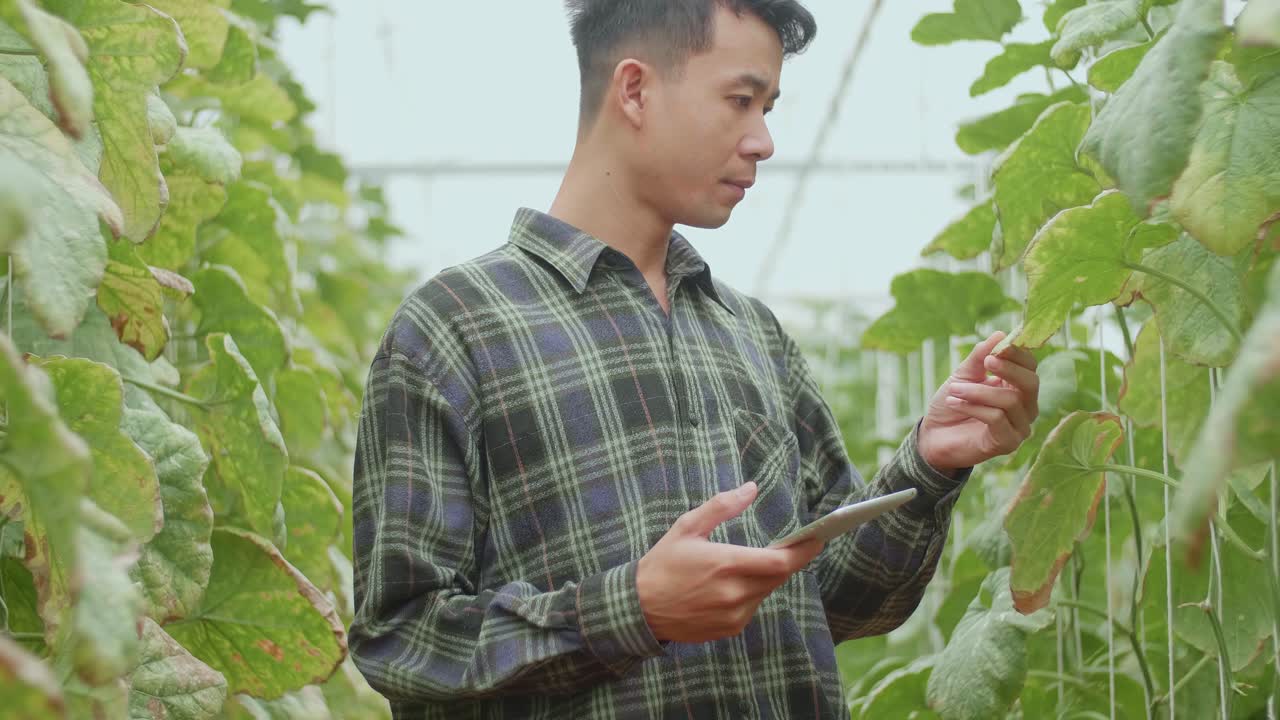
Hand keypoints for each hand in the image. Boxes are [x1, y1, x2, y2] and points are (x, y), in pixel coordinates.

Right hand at [636, 482, 824, 642]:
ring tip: (751, 562)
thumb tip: (751, 488)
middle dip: (788, 559)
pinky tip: (731, 584)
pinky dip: (751, 592)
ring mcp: (734, 614)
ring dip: (767, 575)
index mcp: (726, 564)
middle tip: (794, 544)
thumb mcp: (688, 527)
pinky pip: (753, 606)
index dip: (805, 550)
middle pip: (779, 576)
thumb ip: (722, 506)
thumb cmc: (663, 563)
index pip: (781, 562)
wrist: (640, 608)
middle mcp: (734, 593)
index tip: (818, 537)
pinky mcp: (731, 628)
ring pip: (766, 591)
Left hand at [917, 331, 1039, 472]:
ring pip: (1010, 401)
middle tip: (986, 362)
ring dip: (979, 391)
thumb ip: (980, 356)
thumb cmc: (951, 404)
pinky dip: (973, 407)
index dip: (1017, 354)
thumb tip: (1000, 334)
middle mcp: (1026, 407)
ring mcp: (1019, 427)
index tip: (998, 346)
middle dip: (1008, 369)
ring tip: (954, 389)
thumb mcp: (963, 375)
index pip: (1030, 366)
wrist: (933, 436)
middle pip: (1031, 383)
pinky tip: (954, 403)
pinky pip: (996, 418)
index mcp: (1018, 387)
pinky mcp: (1008, 443)